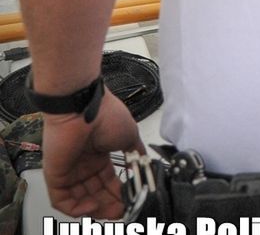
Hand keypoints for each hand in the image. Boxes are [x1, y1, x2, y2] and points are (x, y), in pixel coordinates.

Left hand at [42, 89, 143, 218]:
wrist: (85, 106)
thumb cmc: (106, 116)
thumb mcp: (130, 136)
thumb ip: (136, 154)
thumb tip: (145, 165)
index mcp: (99, 157)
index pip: (108, 182)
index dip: (120, 193)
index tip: (132, 200)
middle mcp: (83, 166)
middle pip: (96, 194)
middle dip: (111, 205)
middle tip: (124, 210)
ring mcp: (68, 171)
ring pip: (81, 200)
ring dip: (98, 209)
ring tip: (113, 211)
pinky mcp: (55, 176)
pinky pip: (63, 201)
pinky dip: (79, 209)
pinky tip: (94, 205)